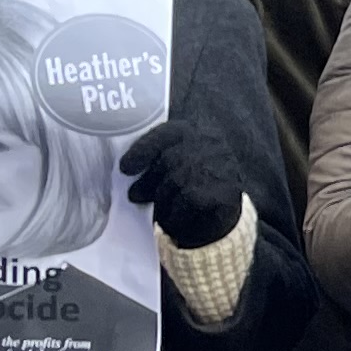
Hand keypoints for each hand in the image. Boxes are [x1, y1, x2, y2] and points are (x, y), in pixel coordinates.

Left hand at [116, 112, 248, 249]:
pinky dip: (177, 212)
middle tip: (134, 195)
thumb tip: (126, 169)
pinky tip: (175, 218)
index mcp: (195, 132)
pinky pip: (190, 199)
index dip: (142, 150)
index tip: (124, 168)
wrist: (220, 213)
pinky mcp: (226, 190)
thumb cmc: (187, 185)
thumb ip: (155, 160)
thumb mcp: (170, 165)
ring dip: (163, 199)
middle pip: (170, 159)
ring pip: (178, 180)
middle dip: (149, 180)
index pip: (166, 134)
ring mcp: (222, 166)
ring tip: (160, 210)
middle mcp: (212, 144)